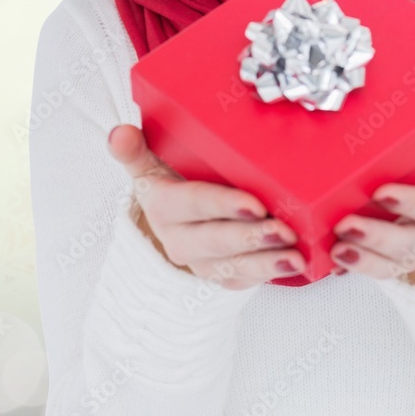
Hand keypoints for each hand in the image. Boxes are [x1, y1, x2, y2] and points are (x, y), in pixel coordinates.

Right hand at [107, 124, 304, 289]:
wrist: (168, 215)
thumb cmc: (168, 179)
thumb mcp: (148, 163)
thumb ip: (134, 150)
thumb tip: (119, 134)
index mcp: (162, 206)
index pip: (193, 205)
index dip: (223, 206)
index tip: (255, 204)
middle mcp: (177, 239)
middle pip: (216, 241)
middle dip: (250, 237)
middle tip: (282, 230)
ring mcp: (200, 262)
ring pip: (232, 267)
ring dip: (265, 263)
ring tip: (295, 256)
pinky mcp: (219, 275)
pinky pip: (243, 281)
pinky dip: (268, 274)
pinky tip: (294, 265)